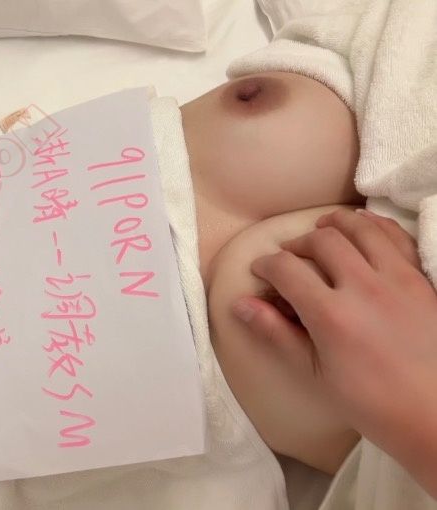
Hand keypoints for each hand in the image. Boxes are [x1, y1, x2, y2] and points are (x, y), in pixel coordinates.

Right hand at [232, 208, 436, 497]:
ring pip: (361, 228)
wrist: (435, 415)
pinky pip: (396, 237)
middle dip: (297, 243)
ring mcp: (398, 280)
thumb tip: (240, 305)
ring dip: (335, 223)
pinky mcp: (421, 280)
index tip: (260, 270)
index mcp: (331, 316)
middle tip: (289, 256)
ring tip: (322, 228)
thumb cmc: (372, 402)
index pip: (286, 269)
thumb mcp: (316, 372)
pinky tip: (364, 229)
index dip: (265, 264)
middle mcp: (364, 288)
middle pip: (322, 240)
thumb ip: (277, 332)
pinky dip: (376, 225)